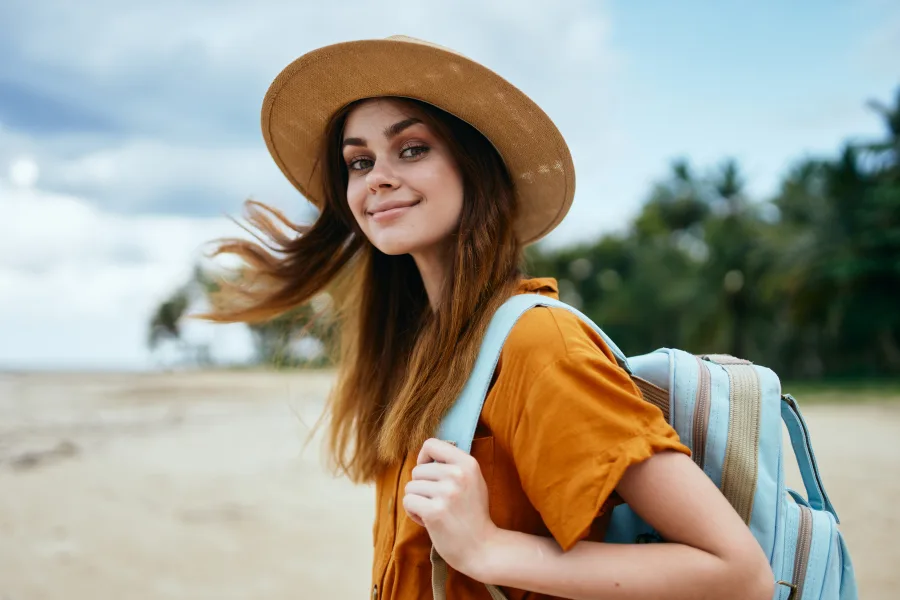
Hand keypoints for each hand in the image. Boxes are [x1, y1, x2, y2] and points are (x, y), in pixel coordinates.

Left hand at [403, 438, 498, 578]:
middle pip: (417, 470)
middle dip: (422, 487)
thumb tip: (426, 455)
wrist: (482, 547)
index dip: (424, 458)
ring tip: (434, 512)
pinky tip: (428, 520)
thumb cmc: (473, 514)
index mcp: (468, 463)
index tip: (429, 471)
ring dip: (417, 501)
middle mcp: (457, 475)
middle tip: (438, 502)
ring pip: (410, 487)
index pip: (431, 444)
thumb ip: (453, 465)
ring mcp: (446, 493)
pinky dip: (413, 512)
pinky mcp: (434, 512)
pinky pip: (408, 501)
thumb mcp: (473, 481)